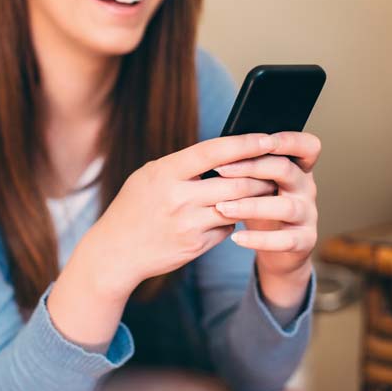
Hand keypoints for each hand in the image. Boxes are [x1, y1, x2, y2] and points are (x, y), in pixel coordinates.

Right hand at [48, 133, 295, 349]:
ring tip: (266, 188)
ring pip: (238, 206)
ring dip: (257, 198)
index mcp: (165, 173)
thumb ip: (182, 165)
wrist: (115, 252)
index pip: (213, 152)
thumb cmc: (133, 207)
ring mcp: (188, 225)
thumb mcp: (148, 177)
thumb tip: (223, 152)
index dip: (244, 143)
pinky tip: (234, 213)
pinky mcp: (195, 246)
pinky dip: (235, 219)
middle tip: (276, 168)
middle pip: (236, 181)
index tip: (267, 138)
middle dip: (262, 174)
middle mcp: (178, 198)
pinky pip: (228, 228)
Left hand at [213, 132, 320, 306]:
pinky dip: (259, 239)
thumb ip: (247, 166)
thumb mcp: (256, 183)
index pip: (306, 146)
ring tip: (222, 207)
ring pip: (285, 207)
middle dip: (253, 167)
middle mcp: (306, 188)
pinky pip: (284, 240)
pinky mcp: (304, 241)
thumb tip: (215, 151)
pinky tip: (236, 237)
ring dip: (251, 206)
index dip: (287, 141)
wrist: (278, 249)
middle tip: (220, 170)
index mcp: (297, 168)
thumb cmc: (261, 206)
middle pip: (287, 170)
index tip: (260, 140)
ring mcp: (307, 215)